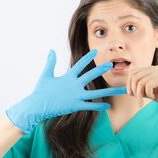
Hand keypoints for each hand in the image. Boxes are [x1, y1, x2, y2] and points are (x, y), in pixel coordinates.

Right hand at [6, 49, 126, 133]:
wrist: (37, 106)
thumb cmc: (41, 91)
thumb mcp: (45, 75)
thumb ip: (50, 62)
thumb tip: (51, 50)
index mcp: (67, 77)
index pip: (80, 64)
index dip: (88, 57)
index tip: (96, 51)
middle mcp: (74, 85)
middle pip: (91, 75)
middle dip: (101, 70)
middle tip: (111, 65)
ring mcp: (76, 96)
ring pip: (96, 94)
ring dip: (110, 92)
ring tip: (121, 90)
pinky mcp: (75, 106)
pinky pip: (90, 106)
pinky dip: (99, 106)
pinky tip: (108, 105)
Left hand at [126, 65, 157, 108]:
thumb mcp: (148, 92)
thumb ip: (139, 89)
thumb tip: (127, 90)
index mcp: (150, 70)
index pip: (133, 72)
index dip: (128, 83)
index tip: (130, 94)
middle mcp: (154, 68)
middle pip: (134, 76)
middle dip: (133, 89)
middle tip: (137, 99)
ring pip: (140, 82)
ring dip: (140, 94)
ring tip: (143, 101)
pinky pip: (148, 85)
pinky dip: (148, 93)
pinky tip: (154, 96)